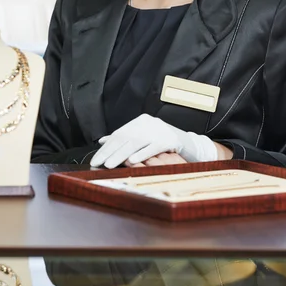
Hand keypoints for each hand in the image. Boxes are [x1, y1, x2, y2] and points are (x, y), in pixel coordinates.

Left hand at [90, 114, 217, 168]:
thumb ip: (124, 138)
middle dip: (110, 152)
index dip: (106, 147)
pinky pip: (153, 147)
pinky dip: (141, 154)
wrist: (189, 143)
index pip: (119, 134)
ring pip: (136, 143)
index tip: (95, 160)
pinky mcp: (169, 139)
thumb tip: (103, 141)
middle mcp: (148, 123)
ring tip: (109, 165)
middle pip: (125, 138)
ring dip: (121, 155)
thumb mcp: (143, 137)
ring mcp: (159, 130)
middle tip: (98, 163)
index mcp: (140, 121)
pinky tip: (131, 161)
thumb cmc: (163, 142)